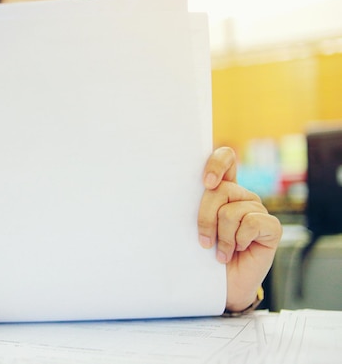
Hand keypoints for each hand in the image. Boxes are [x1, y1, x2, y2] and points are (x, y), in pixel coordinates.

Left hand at [198, 147, 281, 311]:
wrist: (222, 286)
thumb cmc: (203, 256)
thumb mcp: (192, 228)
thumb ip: (191, 206)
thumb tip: (174, 189)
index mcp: (223, 190)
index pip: (226, 159)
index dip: (217, 163)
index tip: (206, 182)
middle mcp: (242, 196)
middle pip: (221, 189)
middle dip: (206, 217)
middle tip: (203, 241)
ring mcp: (258, 210)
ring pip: (232, 211)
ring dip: (222, 237)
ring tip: (221, 252)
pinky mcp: (271, 227)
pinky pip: (251, 223)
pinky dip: (238, 241)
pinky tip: (237, 252)